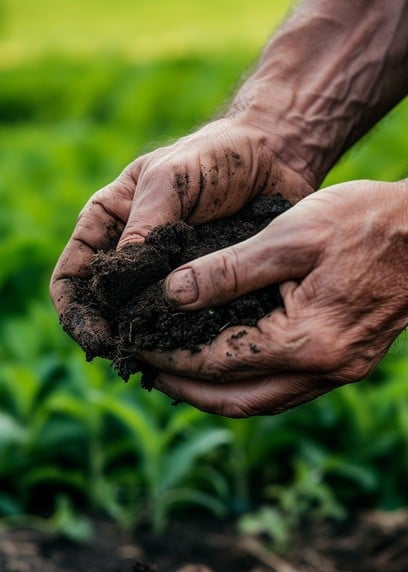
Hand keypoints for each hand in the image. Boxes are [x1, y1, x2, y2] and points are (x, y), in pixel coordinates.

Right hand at [50, 116, 312, 357]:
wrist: (273, 157)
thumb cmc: (214, 157)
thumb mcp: (168, 181)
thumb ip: (142, 228)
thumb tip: (117, 287)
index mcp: (107, 225)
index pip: (72, 278)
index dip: (75, 314)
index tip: (95, 338)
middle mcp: (131, 257)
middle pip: (102, 311)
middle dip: (108, 337)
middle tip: (126, 359)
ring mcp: (166, 278)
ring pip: (142, 324)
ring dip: (145, 346)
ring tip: (158, 363)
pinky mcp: (202, 290)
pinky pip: (185, 323)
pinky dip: (183, 341)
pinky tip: (192, 355)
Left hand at [142, 180, 407, 416]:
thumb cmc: (365, 223)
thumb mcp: (292, 233)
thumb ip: (229, 268)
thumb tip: (173, 293)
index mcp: (307, 339)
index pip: (219, 361)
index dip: (171, 355)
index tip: (137, 343)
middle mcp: (323, 370)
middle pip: (237, 399)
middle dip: (186, 389)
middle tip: (148, 371)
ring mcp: (338, 374)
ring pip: (261, 403)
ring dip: (215, 395)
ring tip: (178, 376)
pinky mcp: (346, 366)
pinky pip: (284, 392)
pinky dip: (248, 386)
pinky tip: (227, 368)